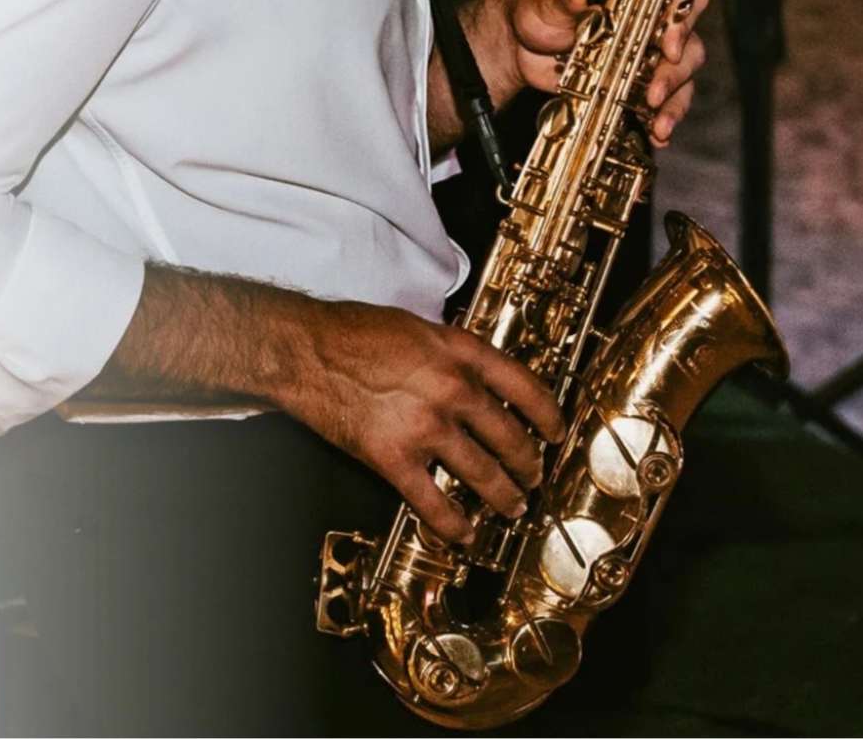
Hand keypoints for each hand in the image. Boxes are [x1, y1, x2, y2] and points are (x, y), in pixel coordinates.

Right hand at [276, 299, 565, 545]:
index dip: (548, 415)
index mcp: (462, 353)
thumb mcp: (421, 329)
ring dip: (502, 496)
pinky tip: (463, 533)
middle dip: (528, 464)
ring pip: (481, 473)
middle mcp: (453, 390)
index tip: (556, 432)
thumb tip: (477, 379)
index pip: (525, 387)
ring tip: (513, 507)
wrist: (306, 350)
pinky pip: (432, 501)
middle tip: (534, 477)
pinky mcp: (393, 458)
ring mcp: (426, 427)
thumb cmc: (355, 332)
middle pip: (509, 437)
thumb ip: (454, 355)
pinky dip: (452, 523)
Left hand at [465, 0, 710, 146]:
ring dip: (675, 98)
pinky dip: (664, 119)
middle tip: (655, 91)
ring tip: (658, 122)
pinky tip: (657, 135)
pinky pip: (664, 101)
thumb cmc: (537, 8)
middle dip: (677, 68)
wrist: (518, 47)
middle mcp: (650, 19)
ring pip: (682, 73)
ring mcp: (647, 53)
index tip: (669, 43)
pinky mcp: (638, 83)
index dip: (683, 16)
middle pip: (688, 38)